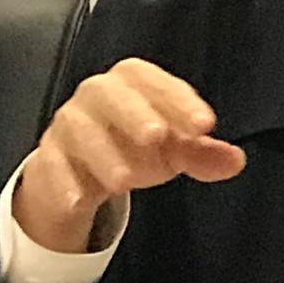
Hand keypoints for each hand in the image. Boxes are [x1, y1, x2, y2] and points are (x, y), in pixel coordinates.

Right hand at [13, 58, 244, 252]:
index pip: (152, 80)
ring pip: (78, 130)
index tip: (204, 124)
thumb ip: (201, 152)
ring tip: (123, 182)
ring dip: (102, 153)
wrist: (80, 168)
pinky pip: (50, 165)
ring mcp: (68, 125)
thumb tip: (235, 159)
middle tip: (157, 137)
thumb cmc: (132, 145)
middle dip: (134, 113)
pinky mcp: (48, 156)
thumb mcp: (171, 148)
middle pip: (109, 93)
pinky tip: (79, 202)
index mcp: (130, 84)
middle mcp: (95, 97)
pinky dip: (62, 183)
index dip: (178, 99)